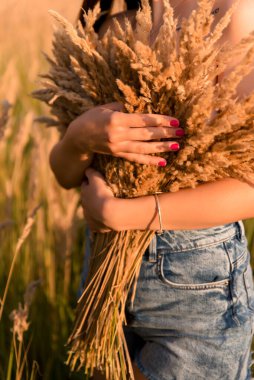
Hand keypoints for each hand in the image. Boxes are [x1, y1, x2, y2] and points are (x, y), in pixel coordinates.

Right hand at [65, 102, 183, 165]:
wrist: (78, 138)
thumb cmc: (92, 118)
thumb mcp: (105, 108)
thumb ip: (122, 108)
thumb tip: (138, 110)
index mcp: (117, 119)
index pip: (144, 120)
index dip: (161, 120)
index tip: (175, 121)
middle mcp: (119, 134)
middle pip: (147, 134)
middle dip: (165, 133)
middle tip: (181, 132)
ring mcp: (119, 146)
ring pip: (144, 148)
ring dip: (162, 147)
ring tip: (177, 146)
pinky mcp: (118, 155)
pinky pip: (136, 158)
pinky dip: (150, 161)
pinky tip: (162, 162)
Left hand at [81, 168, 117, 232]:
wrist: (109, 212)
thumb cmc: (102, 193)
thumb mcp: (97, 178)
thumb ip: (90, 172)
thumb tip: (87, 169)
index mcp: (84, 193)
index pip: (85, 185)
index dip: (90, 182)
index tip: (95, 181)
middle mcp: (84, 205)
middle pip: (87, 199)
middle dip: (92, 196)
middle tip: (101, 194)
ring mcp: (89, 217)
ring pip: (90, 212)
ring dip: (95, 209)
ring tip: (105, 207)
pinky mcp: (95, 227)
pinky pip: (96, 224)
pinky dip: (99, 222)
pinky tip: (105, 220)